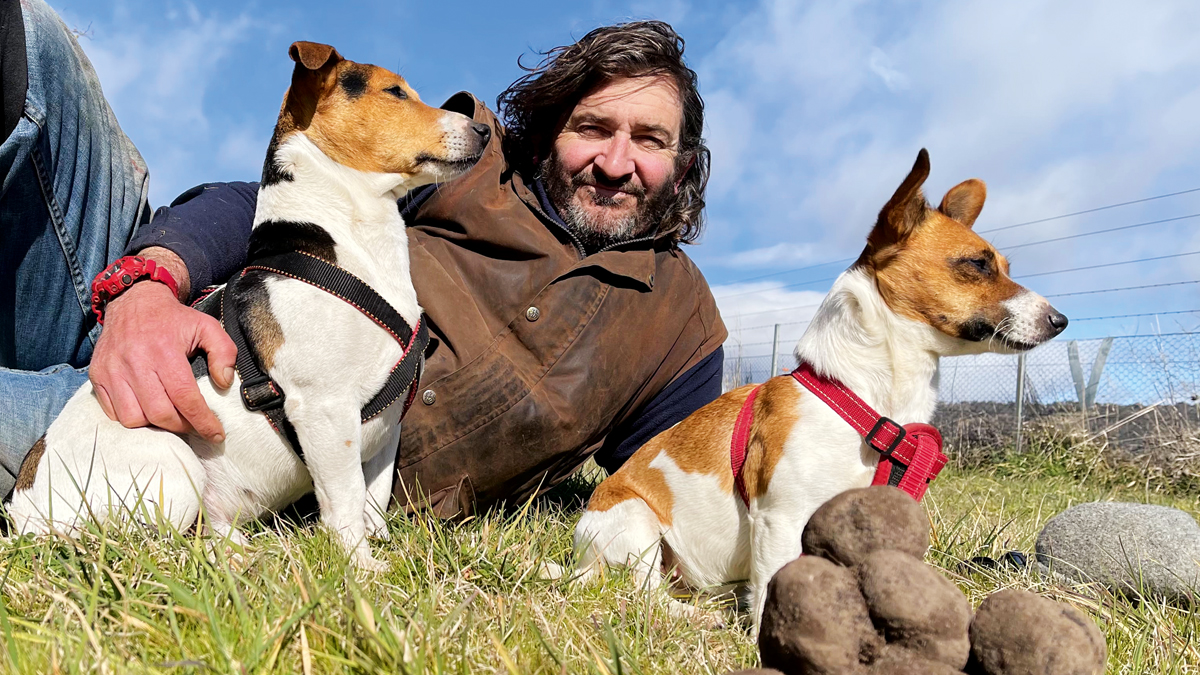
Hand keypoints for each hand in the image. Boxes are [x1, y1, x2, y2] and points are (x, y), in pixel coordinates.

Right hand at [90, 276, 237, 441]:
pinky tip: (147, 410)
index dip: (202, 421)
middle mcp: (135, 363)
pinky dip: (132, 418)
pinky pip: (113, 412)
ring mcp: (112, 371)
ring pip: (133, 418)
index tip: (216, 434)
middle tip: (194, 426)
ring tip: (170, 418)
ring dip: (155, 426)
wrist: (134, 301)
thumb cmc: (174, 319)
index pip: (185, 397)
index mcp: (164, 351)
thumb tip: (224, 383)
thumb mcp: (207, 326)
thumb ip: (224, 353)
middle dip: (181, 427)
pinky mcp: (98, 376)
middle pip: (159, 413)